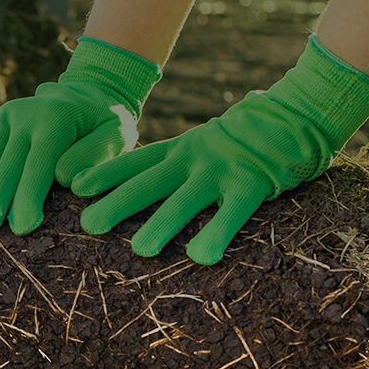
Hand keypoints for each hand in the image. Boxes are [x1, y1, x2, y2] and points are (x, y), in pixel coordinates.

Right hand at [0, 37, 160, 235]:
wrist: (91, 90)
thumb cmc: (106, 122)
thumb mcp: (117, 133)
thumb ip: (95, 154)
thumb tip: (65, 178)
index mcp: (56, 120)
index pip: (38, 166)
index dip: (28, 197)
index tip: (21, 227)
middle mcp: (26, 116)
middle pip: (7, 164)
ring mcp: (7, 118)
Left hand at [73, 35, 368, 263]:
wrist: (295, 112)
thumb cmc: (242, 139)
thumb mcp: (198, 146)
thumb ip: (170, 166)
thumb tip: (135, 190)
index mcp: (177, 150)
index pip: (135, 162)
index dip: (105, 174)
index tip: (73, 186)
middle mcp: (192, 159)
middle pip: (148, 183)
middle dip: (118, 204)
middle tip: (88, 225)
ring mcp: (220, 171)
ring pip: (185, 201)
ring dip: (162, 225)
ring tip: (140, 249)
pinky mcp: (252, 184)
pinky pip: (232, 213)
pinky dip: (216, 233)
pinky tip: (201, 256)